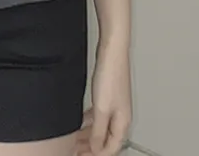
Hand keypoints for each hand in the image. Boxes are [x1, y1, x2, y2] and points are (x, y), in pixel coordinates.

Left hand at [75, 40, 130, 154]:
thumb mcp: (102, 109)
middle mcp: (121, 115)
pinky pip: (99, 115)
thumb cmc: (111, 75)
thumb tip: (96, 147)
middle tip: (75, 150)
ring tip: (75, 138)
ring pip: (102, 127)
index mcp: (123, 122)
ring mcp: (115, 105)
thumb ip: (98, 131)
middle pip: (106, 139)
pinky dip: (90, 122)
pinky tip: (80, 121)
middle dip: (91, 147)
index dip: (96, 155)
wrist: (112, 51)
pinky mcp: (108, 95)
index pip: (111, 148)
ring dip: (89, 135)